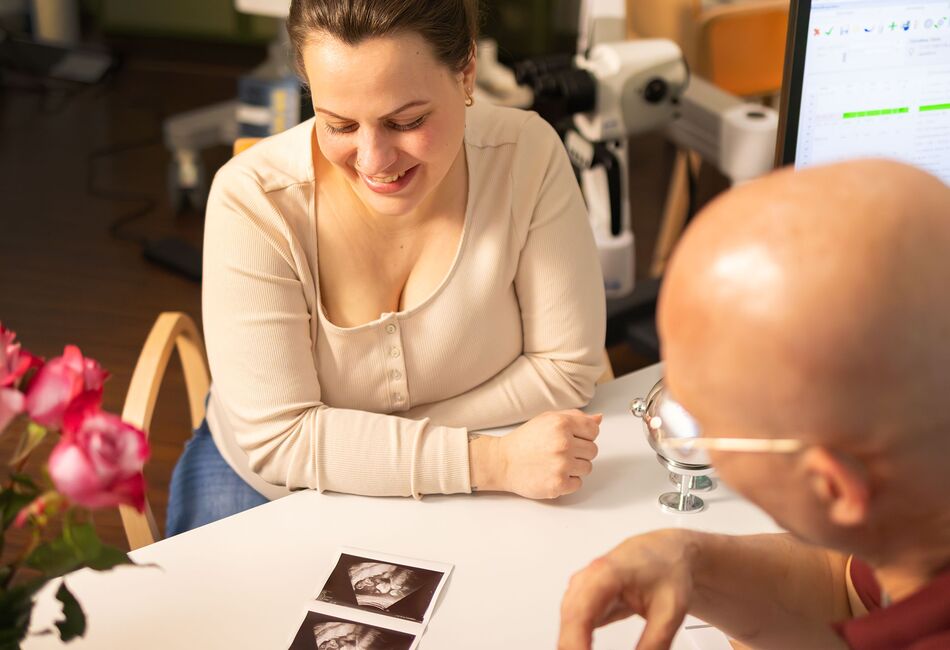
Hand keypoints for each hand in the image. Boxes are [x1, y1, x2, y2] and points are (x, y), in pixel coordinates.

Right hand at [495, 409, 600, 498]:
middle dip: (579, 452)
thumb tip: (599, 419)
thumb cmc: (525, 441)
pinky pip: (578, 484)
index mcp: (562, 424)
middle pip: (593, 450)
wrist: (502, 462)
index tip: (572, 439)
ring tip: (555, 463)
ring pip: (587, 468)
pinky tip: (553, 474)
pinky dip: (568, 481)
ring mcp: (562, 465)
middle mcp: (563, 443)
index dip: (585, 435)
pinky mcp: (558, 484)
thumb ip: (575, 417)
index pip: (594, 430)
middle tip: (560, 452)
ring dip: (574, 467)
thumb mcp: (547, 419)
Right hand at [559, 529, 696, 649]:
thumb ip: (654, 644)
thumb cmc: (668, 569)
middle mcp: (587, 580)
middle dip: (574, 648)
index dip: (576, 645)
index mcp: (605, 573)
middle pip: (569, 623)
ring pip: (567, 626)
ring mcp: (582, 590)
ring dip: (575, 647)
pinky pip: (574, 628)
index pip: (580, 614)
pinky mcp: (585, 602)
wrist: (668, 552)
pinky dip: (579, 645)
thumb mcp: (670, 612)